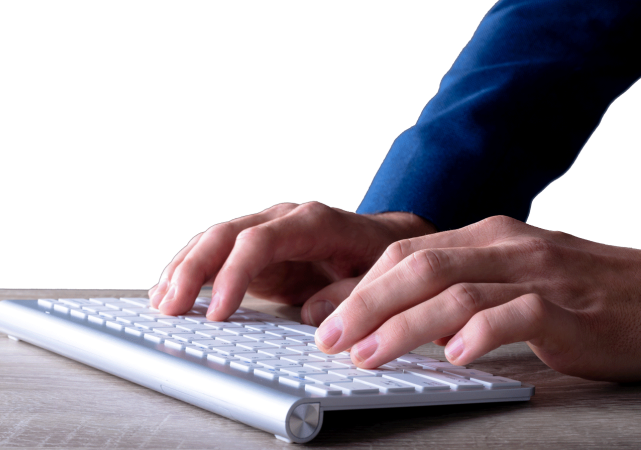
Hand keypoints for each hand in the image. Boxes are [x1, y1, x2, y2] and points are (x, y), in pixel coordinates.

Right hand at [148, 202, 436, 324]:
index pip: (258, 242)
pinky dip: (191, 271)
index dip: (233, 275)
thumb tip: (313, 318)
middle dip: (192, 270)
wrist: (379, 241)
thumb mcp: (376, 276)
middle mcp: (281, 220)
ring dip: (183, 270)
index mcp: (311, 222)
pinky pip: (216, 255)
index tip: (217, 313)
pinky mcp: (255, 250)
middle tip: (170, 309)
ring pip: (213, 241)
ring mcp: (265, 231)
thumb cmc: (378, 255)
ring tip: (161, 303)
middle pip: (225, 235)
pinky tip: (172, 291)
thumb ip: (348, 296)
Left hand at [314, 216, 640, 381]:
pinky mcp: (572, 311)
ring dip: (405, 326)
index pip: (406, 251)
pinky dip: (481, 334)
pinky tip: (455, 358)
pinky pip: (519, 316)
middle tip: (329, 338)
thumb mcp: (505, 276)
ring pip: (457, 292)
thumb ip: (453, 289)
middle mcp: (506, 247)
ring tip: (368, 356)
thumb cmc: (574, 292)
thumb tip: (392, 315)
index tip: (323, 315)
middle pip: (419, 267)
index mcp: (485, 236)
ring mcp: (540, 275)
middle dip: (365, 303)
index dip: (359, 284)